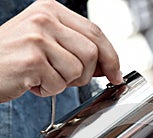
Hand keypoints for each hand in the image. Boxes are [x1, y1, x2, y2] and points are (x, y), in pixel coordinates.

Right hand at [0, 0, 121, 101]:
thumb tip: (108, 66)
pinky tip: (32, 82)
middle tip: (63, 76)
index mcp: (51, 10)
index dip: (111, 57)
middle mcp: (45, 18)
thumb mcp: (46, 41)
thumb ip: (75, 46)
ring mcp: (38, 38)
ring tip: (42, 76)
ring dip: (63, 82)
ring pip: (77, 71)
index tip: (116, 74)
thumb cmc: (14, 57)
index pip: (96, 32)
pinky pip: (58, 85)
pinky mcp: (32, 60)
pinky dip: (47, 91)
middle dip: (85, 74)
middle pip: (92, 53)